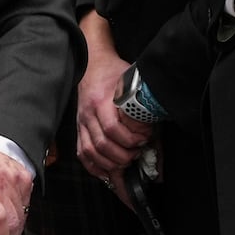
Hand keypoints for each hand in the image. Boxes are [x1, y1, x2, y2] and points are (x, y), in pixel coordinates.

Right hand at [76, 13, 152, 178]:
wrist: (93, 63)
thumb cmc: (114, 73)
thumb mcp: (131, 83)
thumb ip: (141, 105)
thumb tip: (156, 132)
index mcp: (99, 101)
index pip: (112, 129)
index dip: (131, 139)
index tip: (145, 139)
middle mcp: (87, 114)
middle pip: (102, 145)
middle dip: (123, 155)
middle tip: (137, 152)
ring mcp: (81, 122)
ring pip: (90, 152)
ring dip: (110, 163)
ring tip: (126, 161)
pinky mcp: (79, 128)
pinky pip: (82, 152)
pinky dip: (94, 166)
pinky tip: (107, 172)